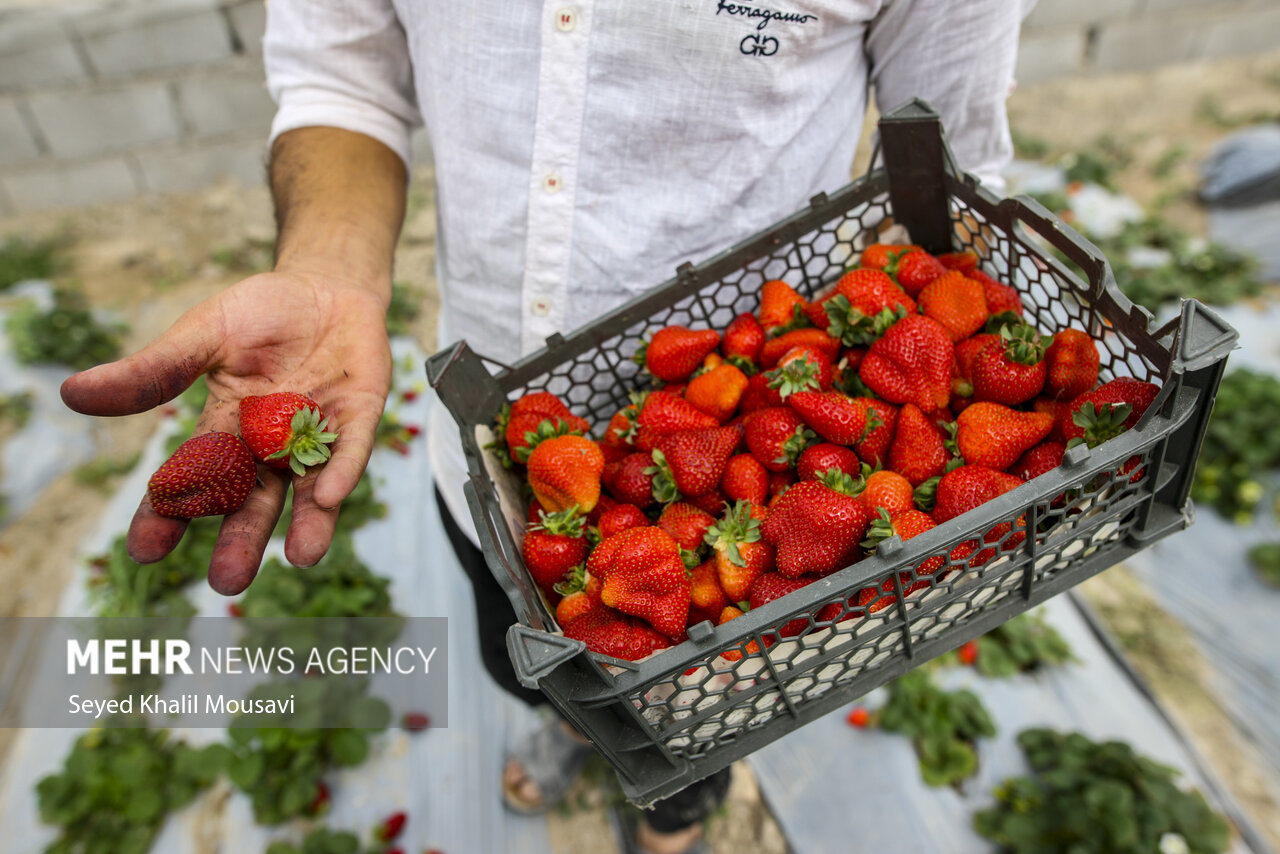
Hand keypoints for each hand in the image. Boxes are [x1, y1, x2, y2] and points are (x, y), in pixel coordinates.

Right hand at [60, 270, 391, 594]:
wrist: (326, 285)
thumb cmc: (260, 313)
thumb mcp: (202, 335)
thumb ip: (154, 371)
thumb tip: (72, 392)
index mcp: (226, 429)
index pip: (193, 478)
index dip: (171, 514)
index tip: (147, 550)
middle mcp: (272, 446)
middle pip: (253, 500)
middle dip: (241, 539)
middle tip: (227, 583)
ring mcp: (318, 437)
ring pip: (311, 491)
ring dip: (307, 525)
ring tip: (300, 557)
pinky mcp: (359, 419)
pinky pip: (350, 450)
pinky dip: (342, 472)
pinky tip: (332, 497)